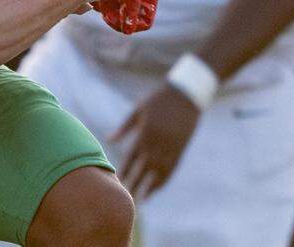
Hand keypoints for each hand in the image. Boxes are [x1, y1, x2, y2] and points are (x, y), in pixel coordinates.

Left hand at [112, 83, 199, 200]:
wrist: (185, 95)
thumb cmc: (157, 100)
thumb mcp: (138, 110)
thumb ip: (124, 127)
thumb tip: (108, 139)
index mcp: (145, 132)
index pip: (133, 157)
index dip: (126, 170)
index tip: (118, 182)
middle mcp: (158, 143)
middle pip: (145, 168)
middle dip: (136, 182)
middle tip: (127, 196)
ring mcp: (171, 147)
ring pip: (160, 172)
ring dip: (151, 186)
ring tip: (143, 199)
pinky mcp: (181, 149)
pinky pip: (172, 168)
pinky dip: (165, 179)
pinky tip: (158, 187)